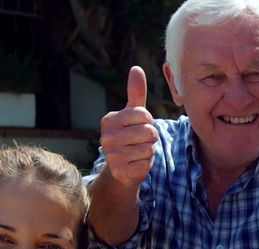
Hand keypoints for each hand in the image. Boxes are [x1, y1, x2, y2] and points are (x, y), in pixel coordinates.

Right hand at [99, 66, 157, 187]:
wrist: (121, 170)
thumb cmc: (129, 138)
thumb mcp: (132, 115)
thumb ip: (135, 93)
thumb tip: (136, 68)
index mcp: (109, 120)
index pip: (144, 115)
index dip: (148, 122)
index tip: (139, 127)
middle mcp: (107, 136)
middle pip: (149, 131)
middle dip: (151, 138)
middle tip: (139, 143)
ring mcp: (112, 154)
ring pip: (149, 148)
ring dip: (148, 151)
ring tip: (137, 153)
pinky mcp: (121, 170)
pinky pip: (147, 163)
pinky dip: (146, 164)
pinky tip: (135, 164)